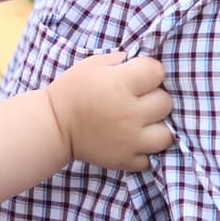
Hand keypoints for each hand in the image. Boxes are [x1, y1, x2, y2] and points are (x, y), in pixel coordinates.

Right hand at [46, 50, 172, 171]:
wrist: (54, 125)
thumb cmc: (73, 90)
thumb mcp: (93, 64)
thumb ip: (122, 60)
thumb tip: (145, 62)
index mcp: (119, 84)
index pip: (157, 72)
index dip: (150, 71)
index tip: (139, 76)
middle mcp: (128, 113)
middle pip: (165, 102)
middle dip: (154, 97)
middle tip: (138, 99)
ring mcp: (129, 140)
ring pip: (165, 135)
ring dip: (156, 127)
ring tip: (143, 123)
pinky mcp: (125, 160)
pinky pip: (150, 158)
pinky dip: (144, 151)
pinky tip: (133, 140)